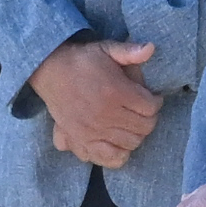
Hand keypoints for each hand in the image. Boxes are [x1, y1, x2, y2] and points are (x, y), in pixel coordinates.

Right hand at [30, 38, 161, 169]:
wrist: (49, 71)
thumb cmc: (81, 60)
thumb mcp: (106, 49)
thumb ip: (130, 51)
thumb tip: (152, 48)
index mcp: (116, 92)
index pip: (151, 107)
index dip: (156, 102)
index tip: (152, 98)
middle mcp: (106, 114)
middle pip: (144, 127)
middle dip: (149, 118)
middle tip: (143, 111)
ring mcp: (94, 131)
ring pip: (131, 143)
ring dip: (136, 134)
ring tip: (132, 124)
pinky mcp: (81, 141)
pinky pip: (109, 158)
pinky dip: (119, 155)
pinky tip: (119, 143)